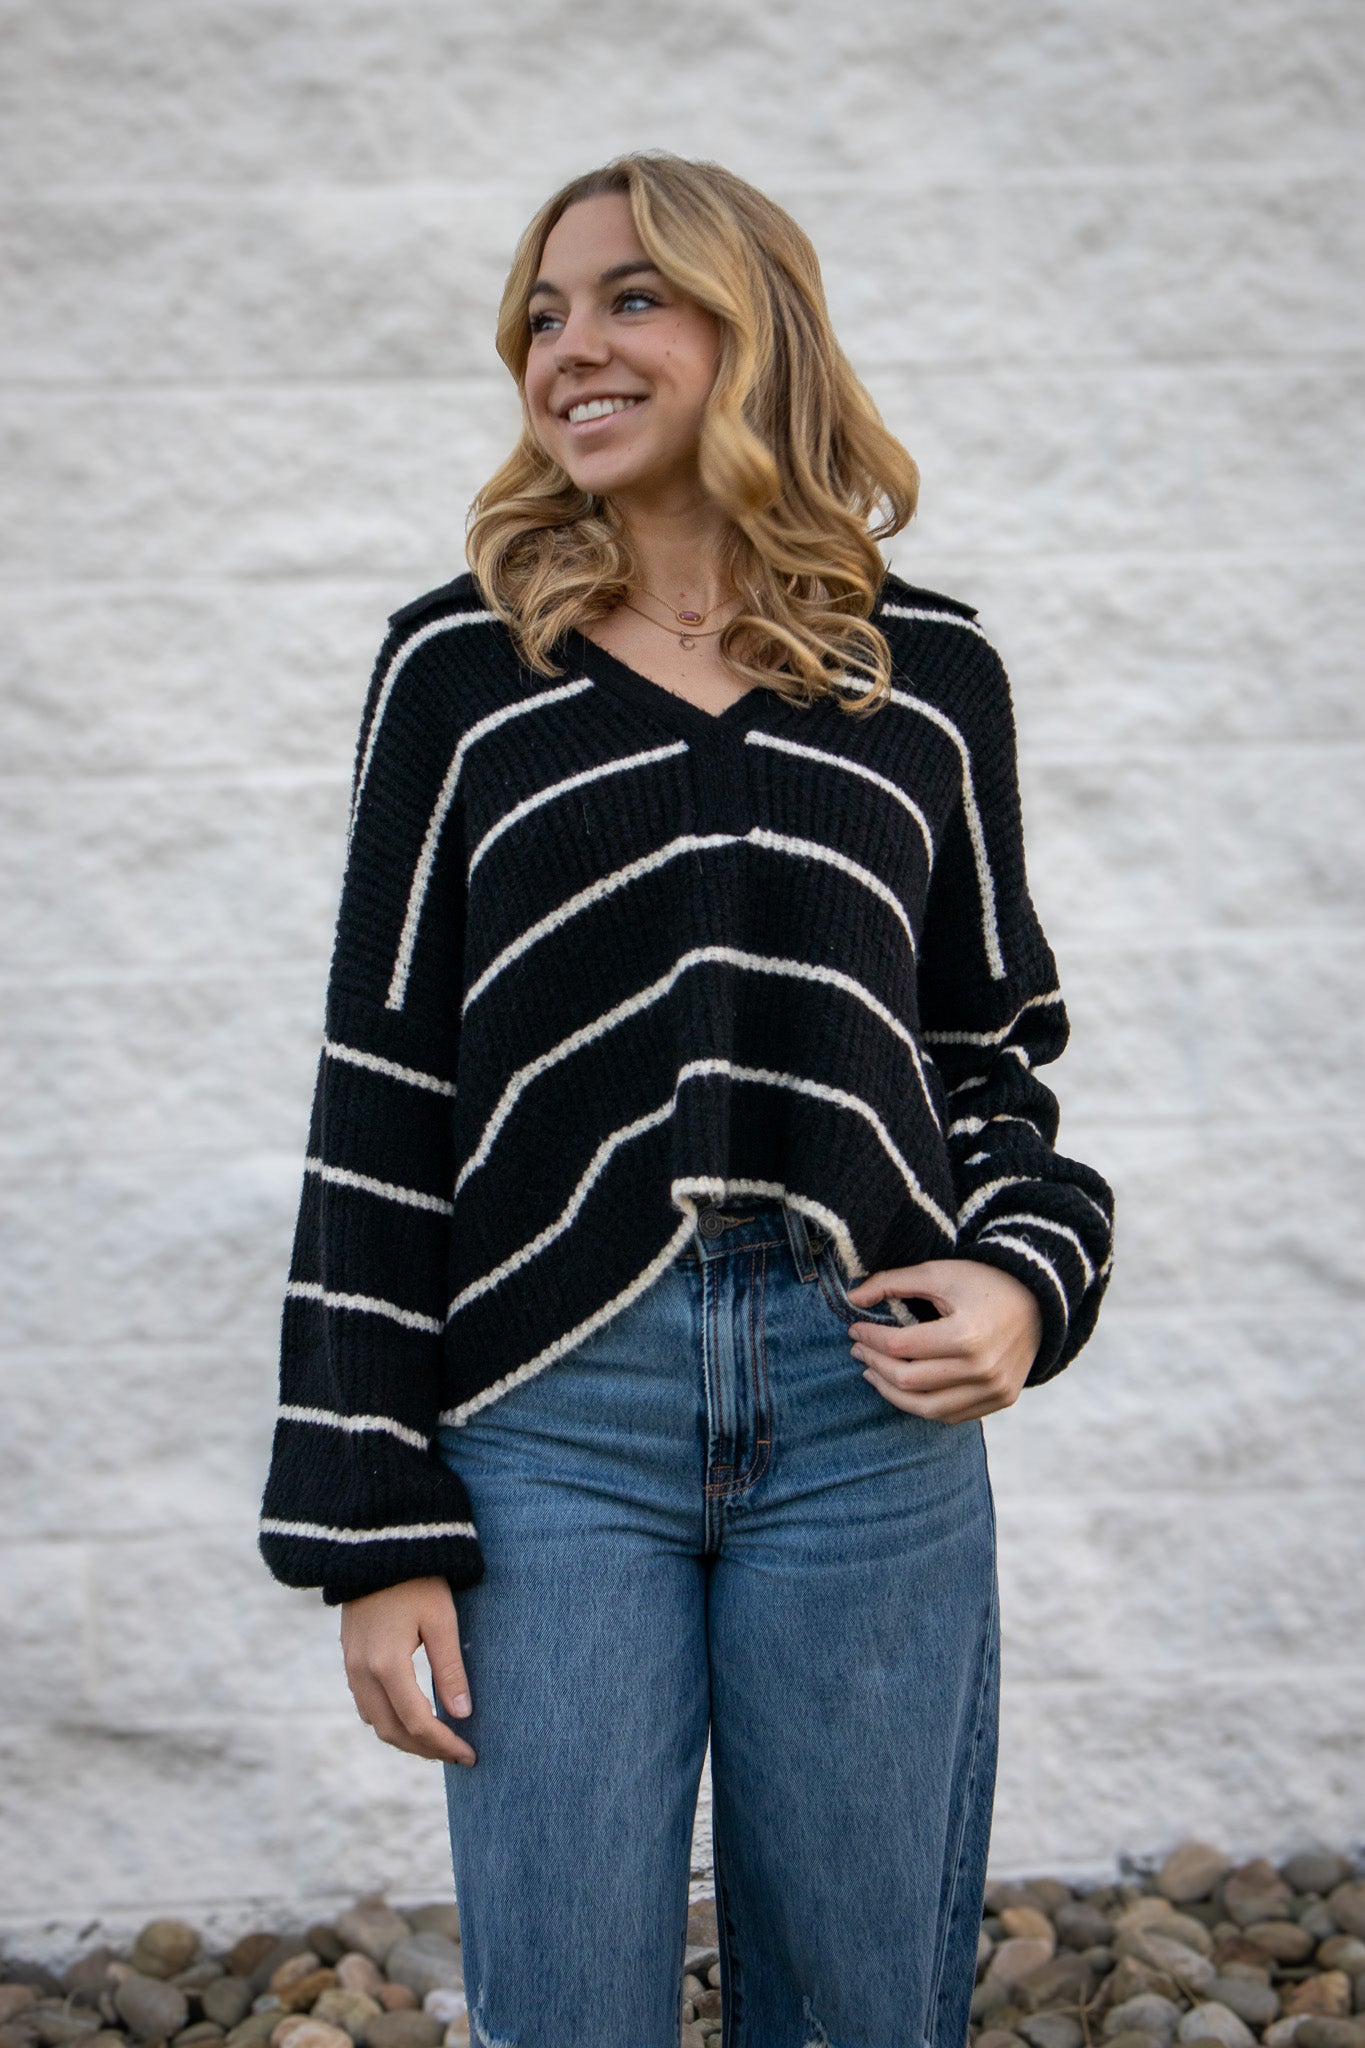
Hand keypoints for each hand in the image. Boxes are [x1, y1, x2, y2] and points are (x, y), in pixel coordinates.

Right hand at [339, 1575, 476, 1764]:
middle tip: (458, 1754)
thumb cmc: (416, 1580)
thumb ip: (450, 1670)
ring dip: (406, 1738)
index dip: (445, 1744)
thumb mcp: (441, 1620)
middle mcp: (362, 1672)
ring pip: (376, 1722)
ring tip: (439, 1741)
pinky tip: (413, 1717)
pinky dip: (390, 1720)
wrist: (376, 1546)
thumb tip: (462, 1715)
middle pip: (392, 1731)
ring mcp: (351, 1666)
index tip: (470, 1754)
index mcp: (387, 1664)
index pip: (418, 1722)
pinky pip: (366, 1704)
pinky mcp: (349, 1658)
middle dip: (426, 1749)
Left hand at [845, 1257, 1042, 1423]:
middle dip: (875, 1363)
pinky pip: (951, 1415)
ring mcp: (993, 1390)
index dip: (870, 1337)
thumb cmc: (984, 1282)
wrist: (1039, 1300)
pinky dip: (922, 1405)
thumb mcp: (938, 1273)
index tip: (854, 1328)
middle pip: (908, 1380)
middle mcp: (981, 1369)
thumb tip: (852, 1297)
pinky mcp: (1000, 1400)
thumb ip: (892, 1282)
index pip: (900, 1345)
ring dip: (891, 1393)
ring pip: (927, 1407)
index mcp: (965, 1335)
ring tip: (872, 1373)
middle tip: (858, 1349)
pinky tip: (905, 1389)